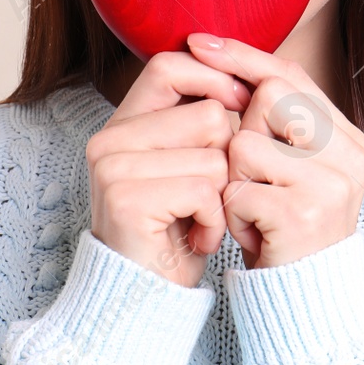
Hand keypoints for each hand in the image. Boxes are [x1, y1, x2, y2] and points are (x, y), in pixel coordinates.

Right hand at [86, 50, 249, 286]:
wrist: (149, 298)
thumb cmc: (179, 228)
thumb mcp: (193, 164)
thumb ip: (205, 120)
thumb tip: (253, 75)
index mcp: (124, 122)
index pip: (169, 66)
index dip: (214, 79)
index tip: (241, 104)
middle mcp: (109, 139)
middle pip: (208, 115)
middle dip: (226, 157)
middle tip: (206, 195)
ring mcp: (113, 168)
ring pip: (214, 155)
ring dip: (223, 194)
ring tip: (200, 219)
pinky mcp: (127, 200)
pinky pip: (205, 190)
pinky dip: (215, 220)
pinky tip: (197, 238)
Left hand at [186, 32, 363, 269]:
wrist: (303, 301)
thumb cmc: (286, 229)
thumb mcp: (291, 169)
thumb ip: (279, 121)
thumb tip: (231, 59)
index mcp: (348, 138)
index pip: (292, 75)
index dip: (244, 56)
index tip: (199, 42)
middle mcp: (349, 154)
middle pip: (269, 98)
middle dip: (242, 131)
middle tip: (250, 174)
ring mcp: (330, 183)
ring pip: (246, 144)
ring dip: (233, 179)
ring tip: (253, 208)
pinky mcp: (301, 213)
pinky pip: (237, 189)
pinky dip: (231, 215)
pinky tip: (252, 233)